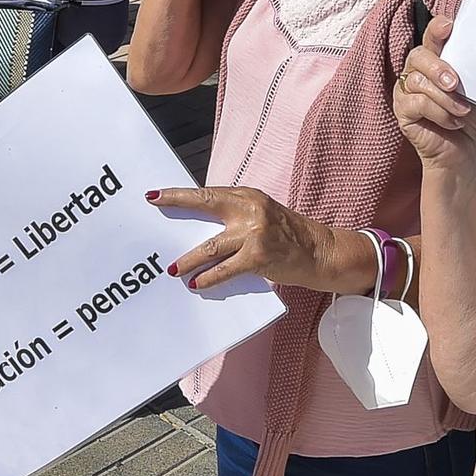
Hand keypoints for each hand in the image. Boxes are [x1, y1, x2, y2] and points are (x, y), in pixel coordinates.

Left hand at [151, 185, 343, 292]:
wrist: (320, 252)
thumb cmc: (288, 235)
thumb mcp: (262, 215)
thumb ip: (235, 217)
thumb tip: (198, 229)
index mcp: (249, 196)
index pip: (209, 193)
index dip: (181, 194)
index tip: (157, 194)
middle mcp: (251, 209)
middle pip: (206, 205)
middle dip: (178, 203)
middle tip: (154, 206)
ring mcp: (255, 233)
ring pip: (212, 246)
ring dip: (189, 258)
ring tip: (173, 268)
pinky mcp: (259, 257)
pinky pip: (226, 269)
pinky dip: (209, 277)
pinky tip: (197, 283)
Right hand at [393, 14, 475, 174]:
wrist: (466, 152)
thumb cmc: (470, 117)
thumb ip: (472, 70)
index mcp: (436, 60)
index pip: (432, 38)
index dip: (436, 29)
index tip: (448, 26)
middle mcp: (417, 71)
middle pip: (418, 56)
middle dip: (438, 68)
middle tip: (455, 84)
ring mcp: (407, 91)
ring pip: (418, 81)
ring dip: (444, 98)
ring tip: (462, 111)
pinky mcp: (402, 111)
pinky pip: (415, 103)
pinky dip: (438, 113)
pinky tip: (452, 122)